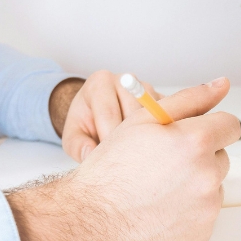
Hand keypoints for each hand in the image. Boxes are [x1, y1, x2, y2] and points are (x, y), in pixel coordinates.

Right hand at [9, 77, 237, 240]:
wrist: (91, 223)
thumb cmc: (111, 172)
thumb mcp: (143, 121)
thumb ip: (189, 99)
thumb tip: (221, 85)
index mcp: (196, 141)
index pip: (229, 125)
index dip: (210, 127)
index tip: (194, 135)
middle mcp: (207, 175)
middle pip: (221, 157)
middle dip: (199, 157)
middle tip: (163, 165)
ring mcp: (206, 208)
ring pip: (213, 187)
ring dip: (194, 185)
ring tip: (158, 189)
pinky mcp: (202, 234)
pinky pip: (204, 215)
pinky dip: (188, 212)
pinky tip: (160, 211)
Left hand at [49, 70, 163, 162]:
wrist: (99, 113)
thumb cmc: (86, 124)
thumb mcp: (73, 136)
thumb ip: (77, 146)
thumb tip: (90, 155)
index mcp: (100, 82)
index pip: (109, 112)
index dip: (109, 139)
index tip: (109, 159)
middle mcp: (125, 80)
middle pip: (134, 114)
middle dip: (129, 140)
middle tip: (124, 161)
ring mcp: (147, 88)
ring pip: (153, 117)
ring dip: (147, 138)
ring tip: (137, 156)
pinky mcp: (162, 99)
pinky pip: (167, 119)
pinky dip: (160, 135)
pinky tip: (150, 149)